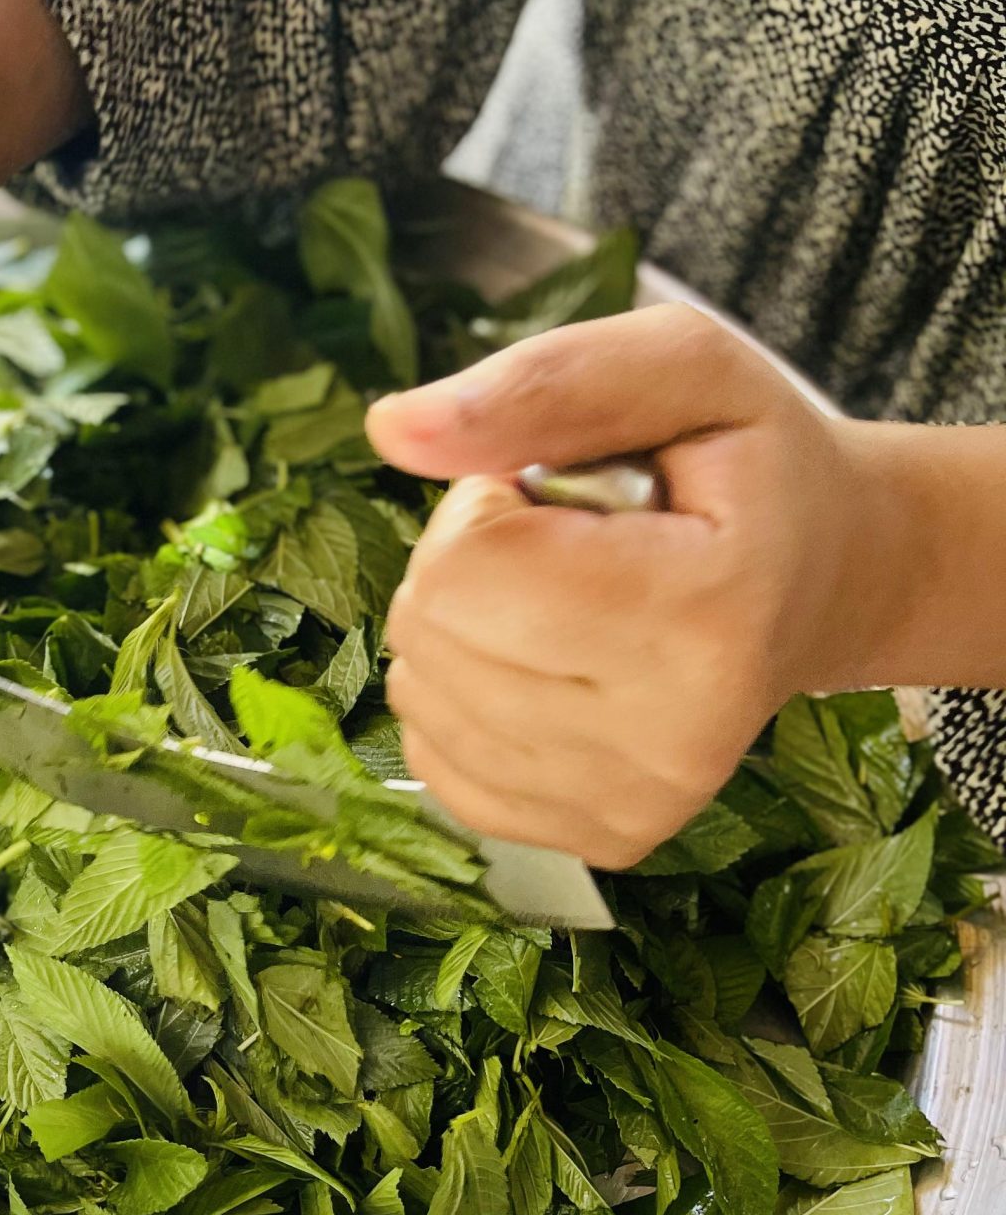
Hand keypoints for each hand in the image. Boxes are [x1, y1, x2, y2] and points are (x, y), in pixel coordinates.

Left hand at [365, 304, 896, 867]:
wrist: (824, 582)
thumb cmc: (748, 468)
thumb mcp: (679, 370)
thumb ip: (542, 383)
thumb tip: (392, 430)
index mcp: (705, 615)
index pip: (464, 569)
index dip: (482, 506)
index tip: (555, 498)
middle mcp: (673, 738)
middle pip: (431, 634)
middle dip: (465, 565)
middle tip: (562, 550)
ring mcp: (636, 806)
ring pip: (420, 701)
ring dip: (464, 632)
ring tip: (561, 604)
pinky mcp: (601, 844)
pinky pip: (435, 763)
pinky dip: (464, 701)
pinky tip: (545, 667)